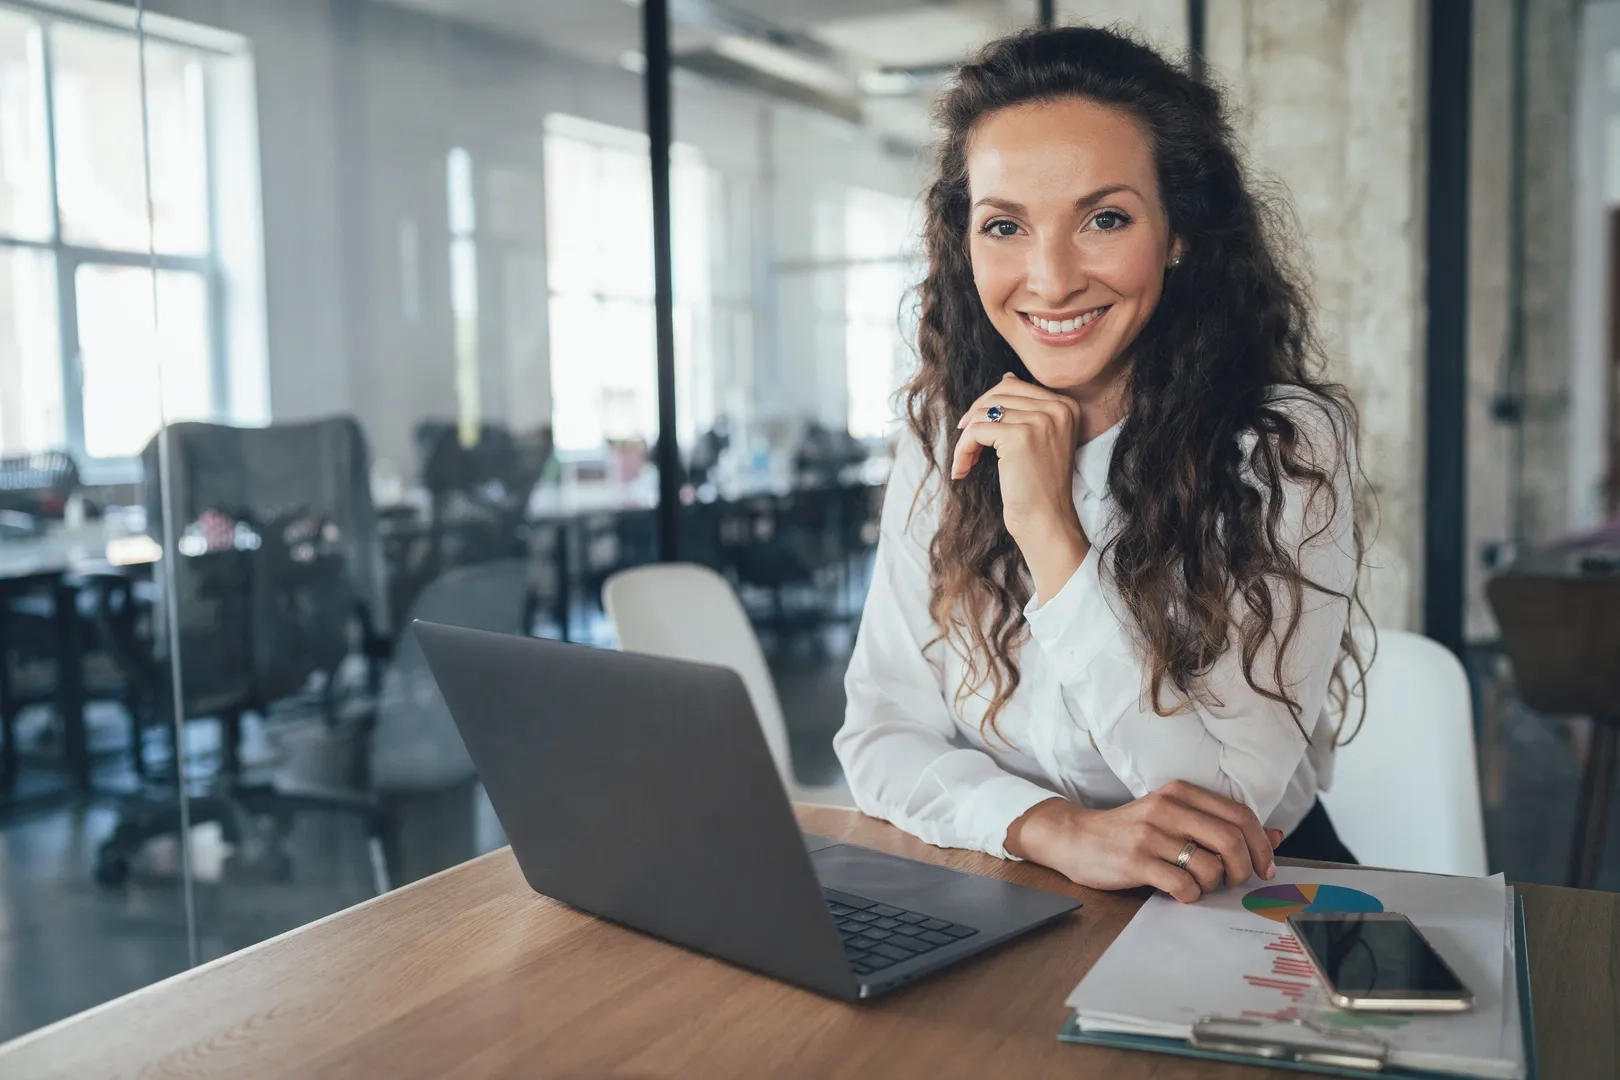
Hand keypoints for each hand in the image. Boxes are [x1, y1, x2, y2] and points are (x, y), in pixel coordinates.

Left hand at [952, 374, 1088, 600]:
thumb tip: (1007, 376)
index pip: (1013, 386)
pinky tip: (963, 470)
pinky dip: (963, 451)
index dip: (987, 408)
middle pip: (996, 395)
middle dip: (974, 419)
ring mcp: (1041, 420)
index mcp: (1066, 406)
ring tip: (966, 463)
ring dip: (966, 440)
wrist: (1046, 521)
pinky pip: (975, 431)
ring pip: (982, 414)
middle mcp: (1058, 408)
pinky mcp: (1020, 436)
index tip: (978, 436)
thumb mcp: (1040, 440)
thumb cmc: (1038, 487)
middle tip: (967, 447)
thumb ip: (1026, 408)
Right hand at [1004, 781, 1284, 903]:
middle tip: (1236, 882)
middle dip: (1243, 869)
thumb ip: (1220, 823)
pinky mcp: (1135, 861)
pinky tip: (1180, 892)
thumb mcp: (1174, 817)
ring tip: (1201, 885)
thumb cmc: (1130, 831)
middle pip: (1231, 839)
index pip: (1240, 815)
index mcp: (1181, 792)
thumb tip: (1274, 835)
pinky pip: (1182, 885)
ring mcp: (1150, 834)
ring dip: (1214, 885)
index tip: (1265, 868)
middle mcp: (1167, 808)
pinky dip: (1191, 896)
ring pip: (1209, 866)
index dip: (1262, 846)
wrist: (1076, 837)